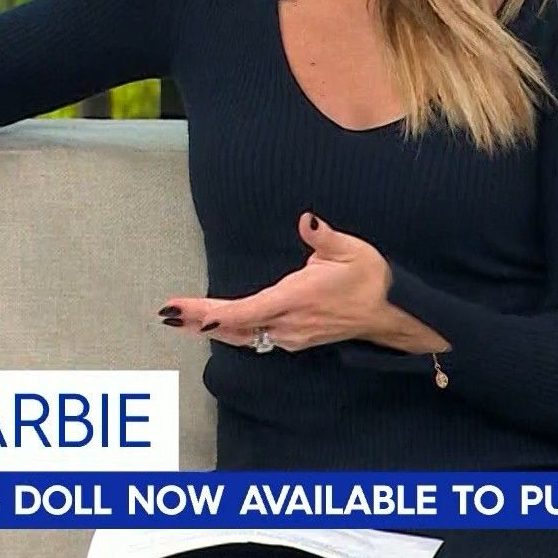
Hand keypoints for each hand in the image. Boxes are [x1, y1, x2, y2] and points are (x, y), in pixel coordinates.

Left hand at [159, 212, 391, 351]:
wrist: (390, 313)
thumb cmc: (371, 279)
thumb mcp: (352, 250)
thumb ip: (324, 237)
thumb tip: (307, 219)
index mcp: (298, 298)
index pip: (248, 310)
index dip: (215, 314)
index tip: (189, 314)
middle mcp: (290, 323)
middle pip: (236, 326)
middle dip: (200, 321)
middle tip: (167, 315)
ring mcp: (291, 335)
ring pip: (243, 335)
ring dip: (212, 327)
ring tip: (180, 321)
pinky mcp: (294, 338)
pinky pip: (255, 337)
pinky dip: (231, 330)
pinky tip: (216, 326)